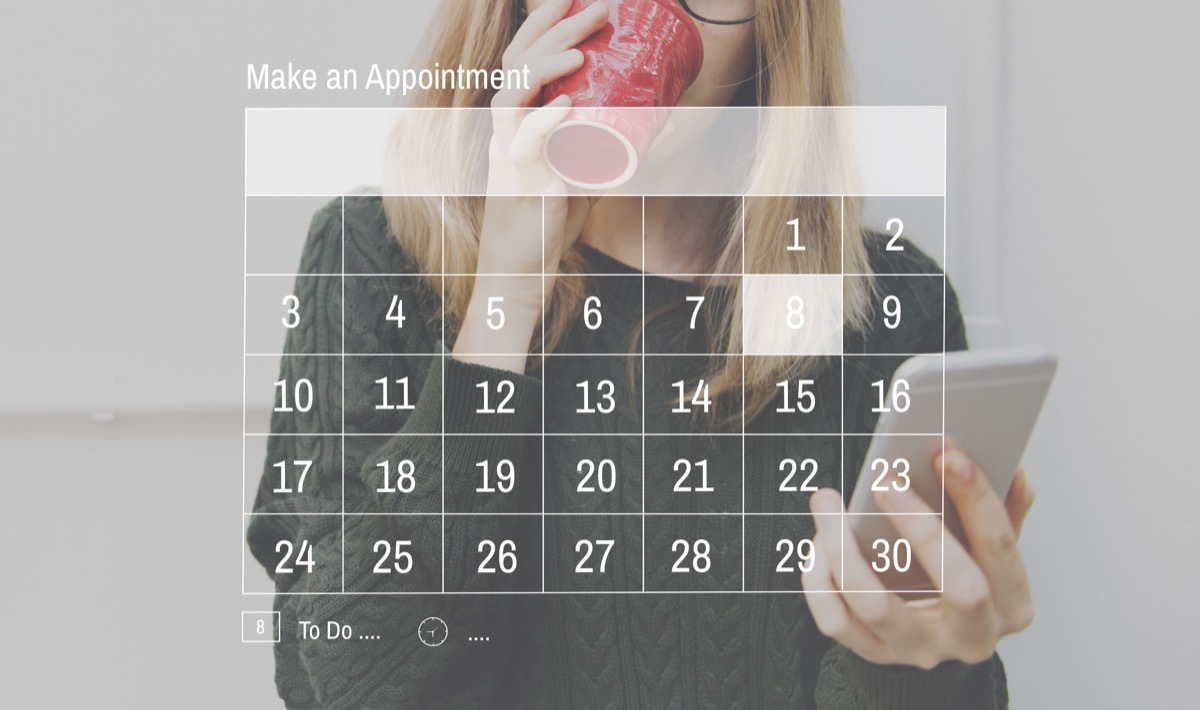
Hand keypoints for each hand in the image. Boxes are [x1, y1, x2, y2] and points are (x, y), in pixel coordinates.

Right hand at [481, 0, 606, 276]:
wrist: (523, 263)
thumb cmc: (550, 216)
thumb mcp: (586, 169)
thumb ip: (612, 144)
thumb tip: (664, 121)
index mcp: (518, 114)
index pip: (524, 53)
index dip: (545, 20)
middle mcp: (507, 125)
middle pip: (520, 61)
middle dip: (558, 28)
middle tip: (598, 7)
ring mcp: (509, 150)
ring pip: (512, 94)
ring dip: (546, 66)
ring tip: (581, 50)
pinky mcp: (519, 180)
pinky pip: (523, 144)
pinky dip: (542, 122)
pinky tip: (564, 106)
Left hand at [801, 445, 1036, 669]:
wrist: (936, 636)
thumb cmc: (964, 577)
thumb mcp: (992, 548)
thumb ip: (1004, 510)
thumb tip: (1010, 467)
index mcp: (1012, 603)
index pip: (1000, 548)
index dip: (976, 498)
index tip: (946, 454)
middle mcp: (971, 635)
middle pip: (958, 586)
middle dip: (922, 528)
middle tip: (887, 481)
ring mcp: (920, 649)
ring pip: (877, 606)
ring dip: (845, 549)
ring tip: (827, 503)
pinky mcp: (875, 654)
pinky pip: (836, 621)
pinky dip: (819, 581)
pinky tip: (817, 545)